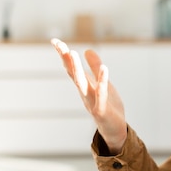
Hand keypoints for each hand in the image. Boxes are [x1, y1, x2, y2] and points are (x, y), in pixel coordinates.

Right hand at [51, 38, 126, 152]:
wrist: (115, 130)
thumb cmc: (109, 106)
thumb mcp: (104, 83)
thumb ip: (96, 68)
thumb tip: (88, 50)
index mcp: (84, 86)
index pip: (71, 69)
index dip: (64, 55)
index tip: (54, 40)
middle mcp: (85, 93)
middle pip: (73, 74)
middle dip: (66, 59)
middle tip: (59, 44)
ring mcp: (92, 102)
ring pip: (82, 84)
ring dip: (77, 69)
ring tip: (73, 53)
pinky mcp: (102, 110)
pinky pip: (101, 95)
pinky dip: (102, 82)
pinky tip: (105, 68)